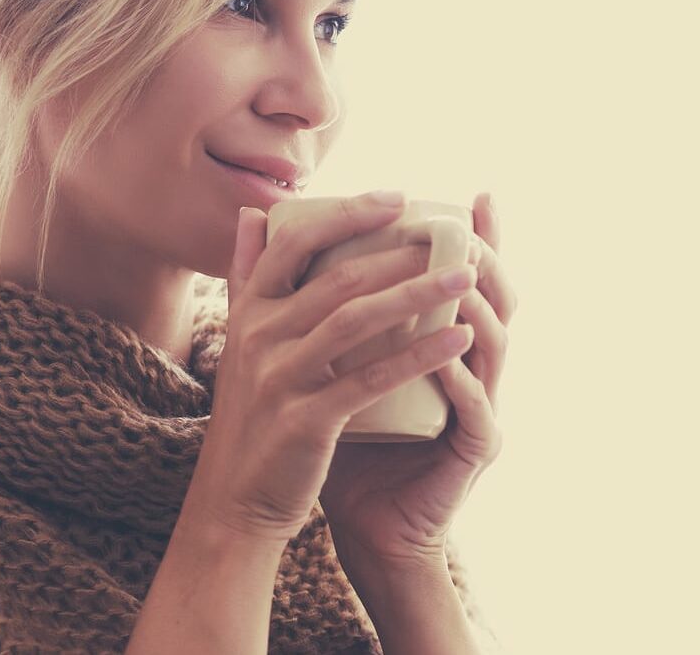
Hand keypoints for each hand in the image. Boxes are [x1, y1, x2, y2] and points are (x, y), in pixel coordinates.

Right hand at [183, 192, 479, 542]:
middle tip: (451, 236)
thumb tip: (253, 214)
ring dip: (417, 292)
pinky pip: (371, 379)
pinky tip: (459, 339)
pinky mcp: (305, 420)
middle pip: (337, 277)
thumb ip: (245, 277)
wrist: (234, 501)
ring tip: (465, 274)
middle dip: (399, 252)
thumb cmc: (253, 416)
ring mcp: (279, 378)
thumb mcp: (241, 342)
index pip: (293, 242)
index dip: (346, 214)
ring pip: (357, 320)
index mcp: (249, 312)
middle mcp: (258, 337)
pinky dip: (419, 355)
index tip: (399, 198)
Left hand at [320, 191, 518, 565]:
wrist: (366, 527)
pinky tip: (445, 355)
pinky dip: (461, 379)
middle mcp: (474, 373)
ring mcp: (482, 412)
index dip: (481, 240)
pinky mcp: (474, 452)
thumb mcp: (333, 367)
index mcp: (447, 349)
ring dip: (476, 310)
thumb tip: (265, 238)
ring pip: (496, 348)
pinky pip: (475, 410)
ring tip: (456, 277)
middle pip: (500, 303)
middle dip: (489, 260)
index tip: (473, 197)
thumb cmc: (349, 443)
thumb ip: (316, 310)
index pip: (471, 284)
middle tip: (467, 227)